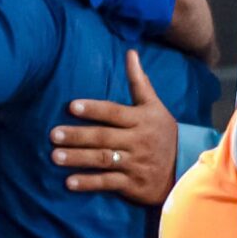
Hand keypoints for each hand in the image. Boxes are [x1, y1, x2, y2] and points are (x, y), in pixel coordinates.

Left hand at [49, 51, 180, 204]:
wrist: (184, 169)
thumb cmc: (162, 133)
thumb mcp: (154, 106)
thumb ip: (139, 82)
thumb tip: (130, 52)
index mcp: (141, 120)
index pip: (114, 112)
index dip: (93, 109)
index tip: (71, 106)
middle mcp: (138, 141)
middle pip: (103, 137)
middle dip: (77, 136)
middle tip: (52, 134)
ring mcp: (135, 163)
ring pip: (102, 160)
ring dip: (77, 158)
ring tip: (55, 156)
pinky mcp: (133, 184)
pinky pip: (108, 183)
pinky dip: (88, 183)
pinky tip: (69, 182)